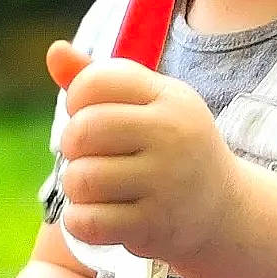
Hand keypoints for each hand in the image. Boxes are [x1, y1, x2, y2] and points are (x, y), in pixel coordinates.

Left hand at [46, 41, 241, 269]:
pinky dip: (79, 221)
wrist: (222, 210)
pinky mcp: (155, 226)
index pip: (95, 82)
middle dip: (71, 145)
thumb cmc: (169, 148)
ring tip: (93, 187)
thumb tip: (54, 50)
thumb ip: (97, 79)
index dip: (77, 100)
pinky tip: (94, 215)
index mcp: (170, 97)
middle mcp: (173, 135)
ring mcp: (167, 183)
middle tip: (86, 156)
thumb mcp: (146, 106)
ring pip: (82, 178)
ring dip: (75, 186)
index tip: (89, 116)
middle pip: (83, 131)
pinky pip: (88, 222)